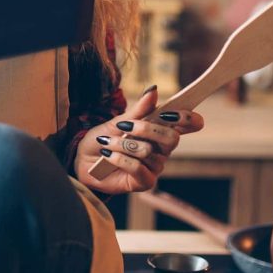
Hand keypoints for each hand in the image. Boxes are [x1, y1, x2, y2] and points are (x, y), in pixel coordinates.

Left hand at [74, 87, 204, 194]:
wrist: (83, 160)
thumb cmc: (103, 139)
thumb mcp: (118, 121)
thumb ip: (138, 110)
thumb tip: (152, 90)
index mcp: (161, 131)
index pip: (189, 125)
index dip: (188, 118)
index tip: (170, 113)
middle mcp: (163, 150)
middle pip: (171, 138)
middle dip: (147, 129)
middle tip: (125, 126)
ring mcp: (155, 167)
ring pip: (148, 151)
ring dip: (124, 144)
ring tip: (107, 143)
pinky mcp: (144, 182)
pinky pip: (138, 168)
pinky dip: (120, 158)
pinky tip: (107, 155)